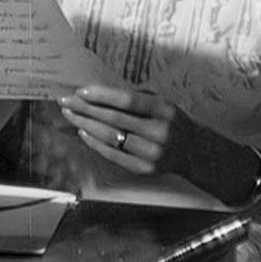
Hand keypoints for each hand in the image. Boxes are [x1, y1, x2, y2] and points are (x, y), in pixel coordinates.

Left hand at [58, 85, 196, 175]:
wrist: (193, 150)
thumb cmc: (171, 121)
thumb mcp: (161, 102)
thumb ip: (135, 98)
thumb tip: (98, 93)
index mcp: (164, 109)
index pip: (127, 100)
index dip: (102, 96)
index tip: (81, 91)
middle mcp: (159, 131)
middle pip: (115, 118)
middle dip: (86, 109)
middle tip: (67, 101)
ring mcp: (152, 153)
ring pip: (111, 137)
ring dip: (86, 125)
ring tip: (71, 115)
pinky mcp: (145, 169)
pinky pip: (114, 155)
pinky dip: (96, 143)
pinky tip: (84, 132)